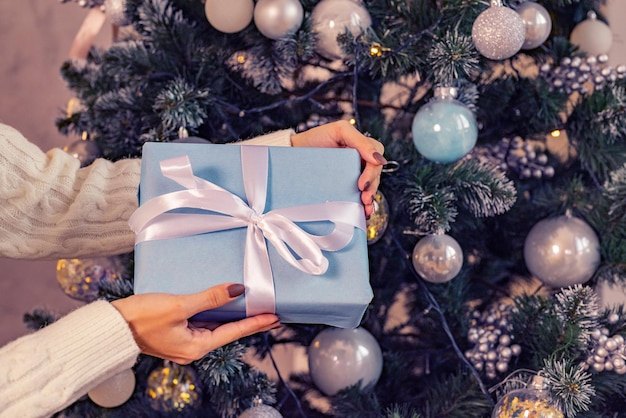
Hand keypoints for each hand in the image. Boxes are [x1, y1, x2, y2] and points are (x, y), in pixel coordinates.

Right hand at [111, 283, 279, 363]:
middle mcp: (193, 348)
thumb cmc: (142, 317)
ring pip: (214, 327)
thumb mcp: (180, 305)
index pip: (235, 332)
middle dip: (249, 321)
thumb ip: (211, 298)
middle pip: (227, 331)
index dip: (257, 323)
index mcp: (197, 346)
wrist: (111, 327)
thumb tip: (238, 290)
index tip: (276, 317)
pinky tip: (221, 304)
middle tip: (271, 312)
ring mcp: (183, 342)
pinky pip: (201, 323)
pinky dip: (214, 313)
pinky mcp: (174, 334)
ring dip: (231, 316)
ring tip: (252, 306)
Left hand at [290, 120, 385, 217]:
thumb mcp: (340, 131)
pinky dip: (362, 206)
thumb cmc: (316, 139)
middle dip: (372, 188)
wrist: (294, 152)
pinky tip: (363, 212)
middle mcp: (359, 162)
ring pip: (369, 188)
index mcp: (361, 149)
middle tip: (364, 198)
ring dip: (370, 200)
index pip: (376, 161)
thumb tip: (379, 159)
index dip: (372, 173)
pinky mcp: (344, 187)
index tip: (362, 184)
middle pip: (375, 177)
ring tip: (365, 209)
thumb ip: (360, 141)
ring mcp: (351, 175)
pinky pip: (357, 197)